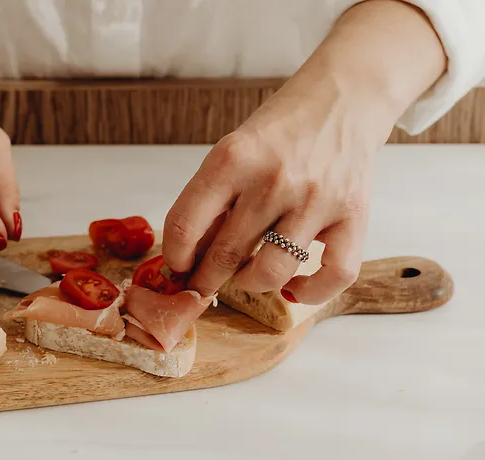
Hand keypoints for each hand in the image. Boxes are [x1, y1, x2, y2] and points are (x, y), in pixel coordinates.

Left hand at [162, 89, 376, 304]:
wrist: (345, 97)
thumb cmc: (280, 130)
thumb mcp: (233, 152)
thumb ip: (212, 201)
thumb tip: (190, 256)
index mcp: (233, 159)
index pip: (186, 225)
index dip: (175, 257)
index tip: (177, 266)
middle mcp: (273, 180)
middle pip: (225, 256)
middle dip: (206, 281)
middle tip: (202, 285)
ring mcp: (316, 200)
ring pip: (271, 272)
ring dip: (249, 284)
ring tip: (244, 277)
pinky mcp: (354, 215)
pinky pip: (334, 276)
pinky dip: (311, 293)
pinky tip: (293, 287)